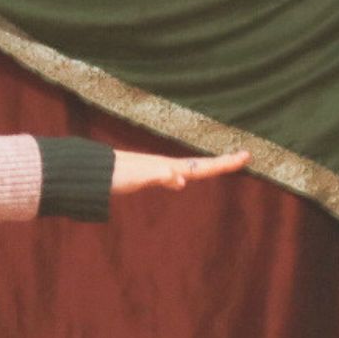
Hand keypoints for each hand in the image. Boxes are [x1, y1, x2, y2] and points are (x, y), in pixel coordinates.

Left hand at [110, 148, 249, 194]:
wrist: (93, 171)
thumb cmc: (115, 174)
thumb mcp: (138, 177)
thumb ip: (159, 176)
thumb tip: (181, 179)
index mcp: (169, 168)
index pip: (202, 166)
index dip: (224, 163)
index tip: (245, 156)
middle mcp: (166, 166)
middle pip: (200, 165)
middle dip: (222, 163)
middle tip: (244, 156)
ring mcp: (157, 170)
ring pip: (188, 168)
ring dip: (206, 167)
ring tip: (221, 165)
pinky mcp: (146, 175)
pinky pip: (173, 175)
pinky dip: (183, 176)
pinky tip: (181, 181)